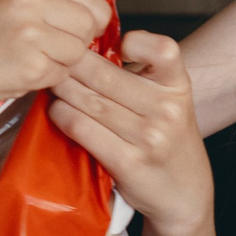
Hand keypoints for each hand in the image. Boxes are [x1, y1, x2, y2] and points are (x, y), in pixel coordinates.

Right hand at [0, 0, 112, 118]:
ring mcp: (30, 30)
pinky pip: (61, 75)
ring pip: (79, 51)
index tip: (69, 28)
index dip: (86, 17)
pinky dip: (44, 79)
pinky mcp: (29, 66)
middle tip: (44, 48)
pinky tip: (14, 72)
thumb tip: (92, 13)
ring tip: (23, 59)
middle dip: (75, 41)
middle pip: (89, 23)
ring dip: (59, 62)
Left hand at [47, 31, 212, 235]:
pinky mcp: (128, 162)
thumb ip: (140, 75)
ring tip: (50, 84)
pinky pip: (80, 127)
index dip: (134, 42)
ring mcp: (148, 137)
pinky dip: (61, 115)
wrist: (184, 193)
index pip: (162, 49)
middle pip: (103, 73)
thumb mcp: (169, 100)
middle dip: (71, 64)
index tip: (116, 47)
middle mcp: (167, 109)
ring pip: (87, 100)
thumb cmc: (168, 139)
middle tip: (54, 60)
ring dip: (60, 89)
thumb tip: (85, 44)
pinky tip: (57, 111)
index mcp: (178, 86)